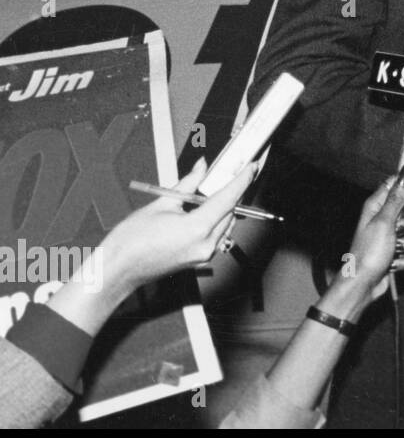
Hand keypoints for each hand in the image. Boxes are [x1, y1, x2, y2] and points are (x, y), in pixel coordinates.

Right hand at [98, 158, 256, 297]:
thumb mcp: (160, 204)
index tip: (251, 168)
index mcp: (197, 228)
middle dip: (232, 191)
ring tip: (213, 190)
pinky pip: (217, 235)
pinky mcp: (200, 259)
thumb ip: (187, 184)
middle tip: (230, 174)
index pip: (229, 199)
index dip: (242, 180)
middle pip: (230, 211)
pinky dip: (215, 220)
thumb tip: (201, 168)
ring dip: (224, 207)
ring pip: (226, 224)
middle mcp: (206, 244)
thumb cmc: (131, 241)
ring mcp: (204, 254)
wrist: (118, 270)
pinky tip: (205, 210)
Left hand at [346, 169, 403, 298]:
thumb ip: (397, 198)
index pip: (402, 184)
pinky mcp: (402, 249)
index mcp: (379, 204)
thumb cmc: (367, 253)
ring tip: (396, 250)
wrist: (364, 284)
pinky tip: (395, 261)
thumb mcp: (383, 222)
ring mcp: (397, 234)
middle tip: (399, 231)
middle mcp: (389, 216)